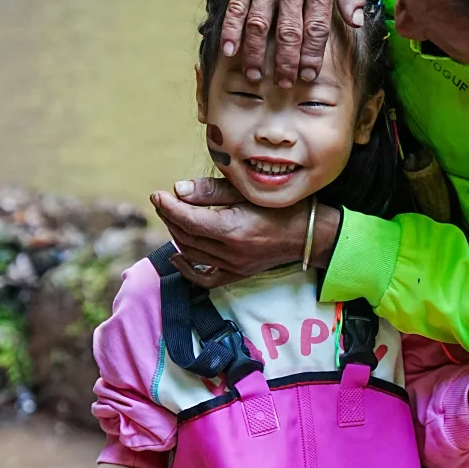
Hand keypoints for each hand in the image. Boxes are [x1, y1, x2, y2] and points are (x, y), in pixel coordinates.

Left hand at [151, 177, 339, 287]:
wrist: (311, 234)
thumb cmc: (284, 207)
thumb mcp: (249, 192)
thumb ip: (212, 192)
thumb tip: (178, 190)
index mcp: (231, 229)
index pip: (187, 220)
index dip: (168, 206)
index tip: (157, 194)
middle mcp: (229, 252)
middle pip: (186, 236)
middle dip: (170, 217)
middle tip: (163, 202)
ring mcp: (233, 266)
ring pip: (191, 253)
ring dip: (177, 235)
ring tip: (172, 217)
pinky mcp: (238, 273)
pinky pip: (205, 277)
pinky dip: (188, 267)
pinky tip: (178, 255)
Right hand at [225, 0, 367, 87]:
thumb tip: (355, 20)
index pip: (316, 27)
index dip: (312, 55)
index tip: (307, 75)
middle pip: (288, 32)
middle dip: (285, 63)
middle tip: (283, 83)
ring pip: (259, 25)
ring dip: (256, 54)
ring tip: (255, 75)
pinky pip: (236, 7)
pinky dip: (231, 31)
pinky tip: (228, 50)